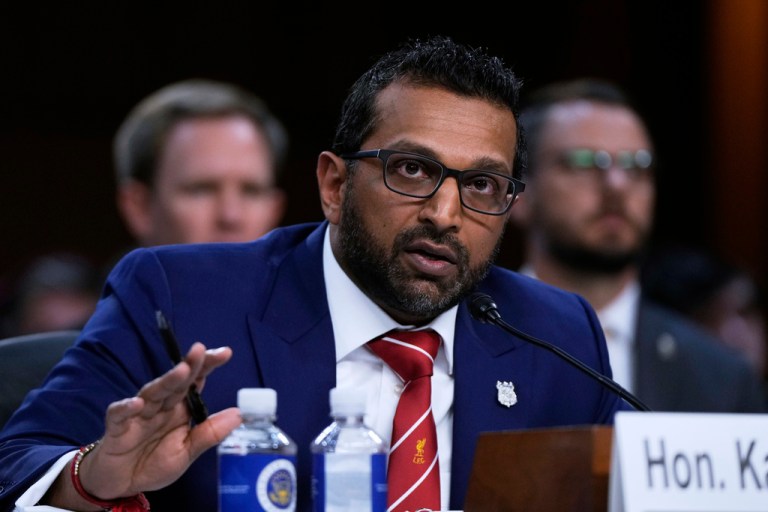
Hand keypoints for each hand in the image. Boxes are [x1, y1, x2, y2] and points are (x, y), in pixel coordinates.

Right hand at [46, 342, 240, 507]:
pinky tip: (137, 404)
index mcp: (179, 409)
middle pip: (175, 381)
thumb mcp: (187, 452)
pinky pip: (119, 414)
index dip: (207, 366)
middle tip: (201, 350)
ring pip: (153, 392)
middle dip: (189, 365)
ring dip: (166, 381)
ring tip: (182, 370)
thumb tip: (239, 414)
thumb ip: (209, 434)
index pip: (195, 382)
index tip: (225, 352)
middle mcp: (160, 406)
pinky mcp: (116, 428)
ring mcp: (138, 414)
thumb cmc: (153, 463)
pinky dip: (126, 408)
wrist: (120, 484)